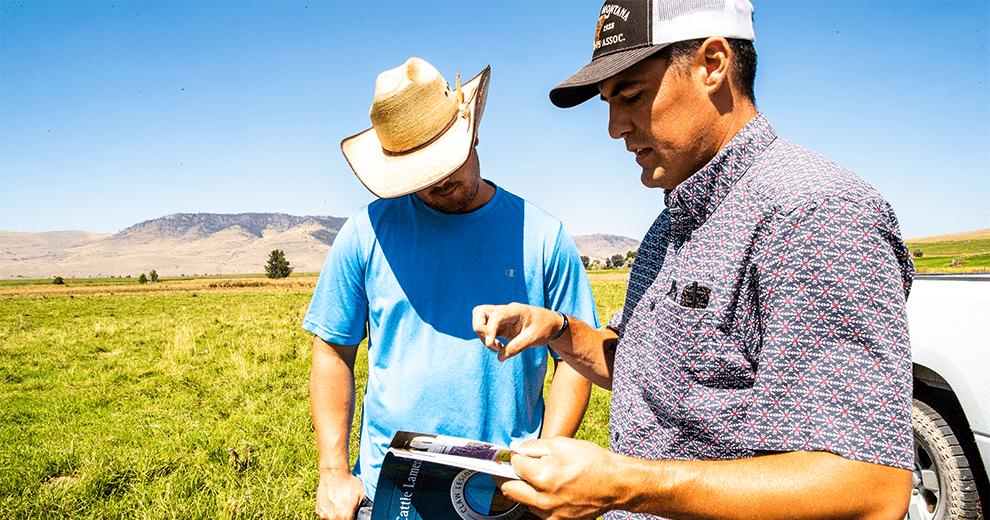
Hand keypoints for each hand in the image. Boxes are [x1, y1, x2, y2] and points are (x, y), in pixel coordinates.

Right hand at [315, 469, 365, 519]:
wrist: (334, 474)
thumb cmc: (349, 483)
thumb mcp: (362, 495)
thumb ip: (363, 507)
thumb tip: (365, 513)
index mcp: (346, 517)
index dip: (352, 518)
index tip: (352, 514)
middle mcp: (334, 518)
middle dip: (343, 517)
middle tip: (345, 509)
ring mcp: (324, 515)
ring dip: (335, 516)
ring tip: (338, 505)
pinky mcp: (318, 511)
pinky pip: (324, 516)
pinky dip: (328, 512)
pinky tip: (332, 503)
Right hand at [473, 303, 562, 360]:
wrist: (551, 324)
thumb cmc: (544, 327)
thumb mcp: (534, 338)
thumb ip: (517, 346)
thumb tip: (500, 357)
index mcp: (514, 310)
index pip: (495, 316)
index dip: (489, 330)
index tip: (491, 344)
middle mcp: (504, 311)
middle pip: (479, 312)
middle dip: (481, 329)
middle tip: (492, 343)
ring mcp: (501, 318)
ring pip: (480, 321)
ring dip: (484, 336)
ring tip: (499, 348)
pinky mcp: (500, 325)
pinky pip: (487, 330)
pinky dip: (489, 339)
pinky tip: (500, 347)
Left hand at [498, 437, 619, 519]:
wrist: (616, 484)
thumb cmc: (592, 461)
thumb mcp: (561, 444)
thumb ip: (533, 447)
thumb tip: (515, 449)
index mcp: (542, 477)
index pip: (514, 465)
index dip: (514, 457)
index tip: (516, 455)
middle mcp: (543, 499)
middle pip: (509, 490)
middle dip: (506, 477)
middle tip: (511, 469)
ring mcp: (551, 513)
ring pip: (524, 502)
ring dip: (524, 490)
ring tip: (538, 478)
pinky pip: (539, 511)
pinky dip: (538, 501)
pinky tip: (550, 490)